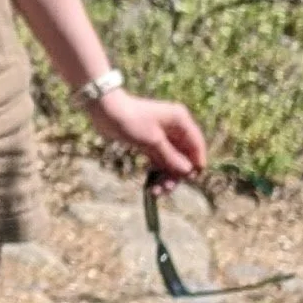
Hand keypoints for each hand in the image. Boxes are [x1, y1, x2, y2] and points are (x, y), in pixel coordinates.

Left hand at [89, 87, 206, 182]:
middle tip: (166, 190)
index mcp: (181, 121)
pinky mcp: (150, 143)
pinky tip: (151, 185)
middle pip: (184, 156)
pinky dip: (156, 172)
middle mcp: (175, 128)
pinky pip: (159, 160)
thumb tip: (188, 171)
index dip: (196, 163)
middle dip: (177, 174)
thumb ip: (171, 157)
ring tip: (155, 192)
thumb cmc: (132, 121)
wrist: (105, 110)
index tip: (191, 180)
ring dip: (165, 177)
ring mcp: (162, 136)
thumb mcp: (153, 141)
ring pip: (171, 161)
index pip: (196, 144)